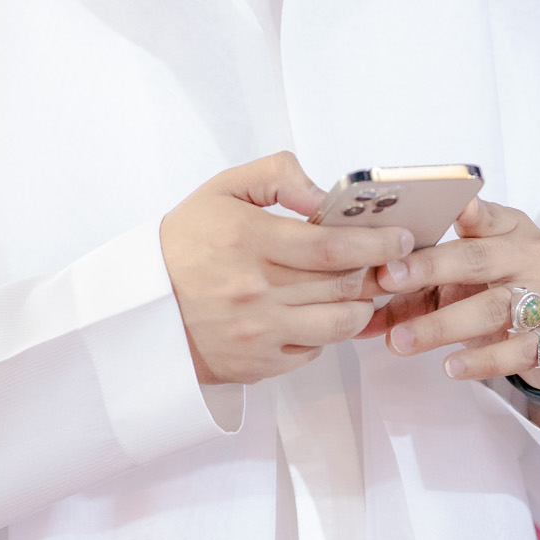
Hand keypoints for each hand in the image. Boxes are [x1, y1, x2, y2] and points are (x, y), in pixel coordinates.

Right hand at [160, 152, 414, 386]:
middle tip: (385, 262)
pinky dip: (324, 333)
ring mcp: (257, 332)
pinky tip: (314, 314)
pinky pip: (313, 351)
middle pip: (343, 285)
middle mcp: (255, 291)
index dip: (377, 244)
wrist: (139, 306)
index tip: (401, 238)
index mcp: (247, 241)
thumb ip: (277, 176)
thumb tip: (323, 196)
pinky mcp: (256, 363)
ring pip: (338, 324)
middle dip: (374, 272)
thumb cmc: (184, 243)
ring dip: (358, 306)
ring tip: (355, 289)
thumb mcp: (222, 190)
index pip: (333, 247)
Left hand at [372, 197, 539, 422]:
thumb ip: (418, 291)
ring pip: (492, 308)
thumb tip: (358, 313)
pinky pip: (518, 351)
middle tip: (386, 278)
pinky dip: (482, 361)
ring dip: (441, 325)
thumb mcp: (468, 281)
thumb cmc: (506, 294)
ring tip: (400, 341)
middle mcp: (531, 256)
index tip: (419, 215)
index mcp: (509, 229)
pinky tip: (451, 367)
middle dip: (429, 267)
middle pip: (478, 259)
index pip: (482, 214)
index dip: (453, 212)